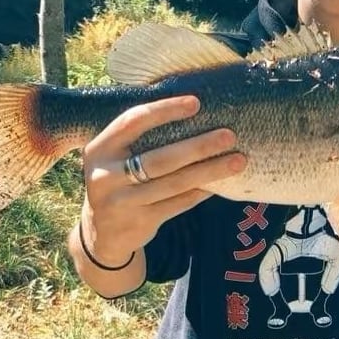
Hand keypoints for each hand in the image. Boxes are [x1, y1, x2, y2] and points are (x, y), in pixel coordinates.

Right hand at [80, 95, 245, 266]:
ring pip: (175, 183)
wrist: (102, 234)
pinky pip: (179, 203)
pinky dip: (201, 192)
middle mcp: (107, 176)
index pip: (133, 122)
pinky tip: (220, 183)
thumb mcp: (114, 158)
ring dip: (210, 171)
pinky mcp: (141, 222)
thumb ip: (138, 139)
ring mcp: (124, 202)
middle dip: (199, 146)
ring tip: (237, 161)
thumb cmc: (117, 182)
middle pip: (161, 158)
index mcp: (100, 149)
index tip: (196, 104)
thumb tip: (193, 113)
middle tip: (229, 136)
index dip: (164, 111)